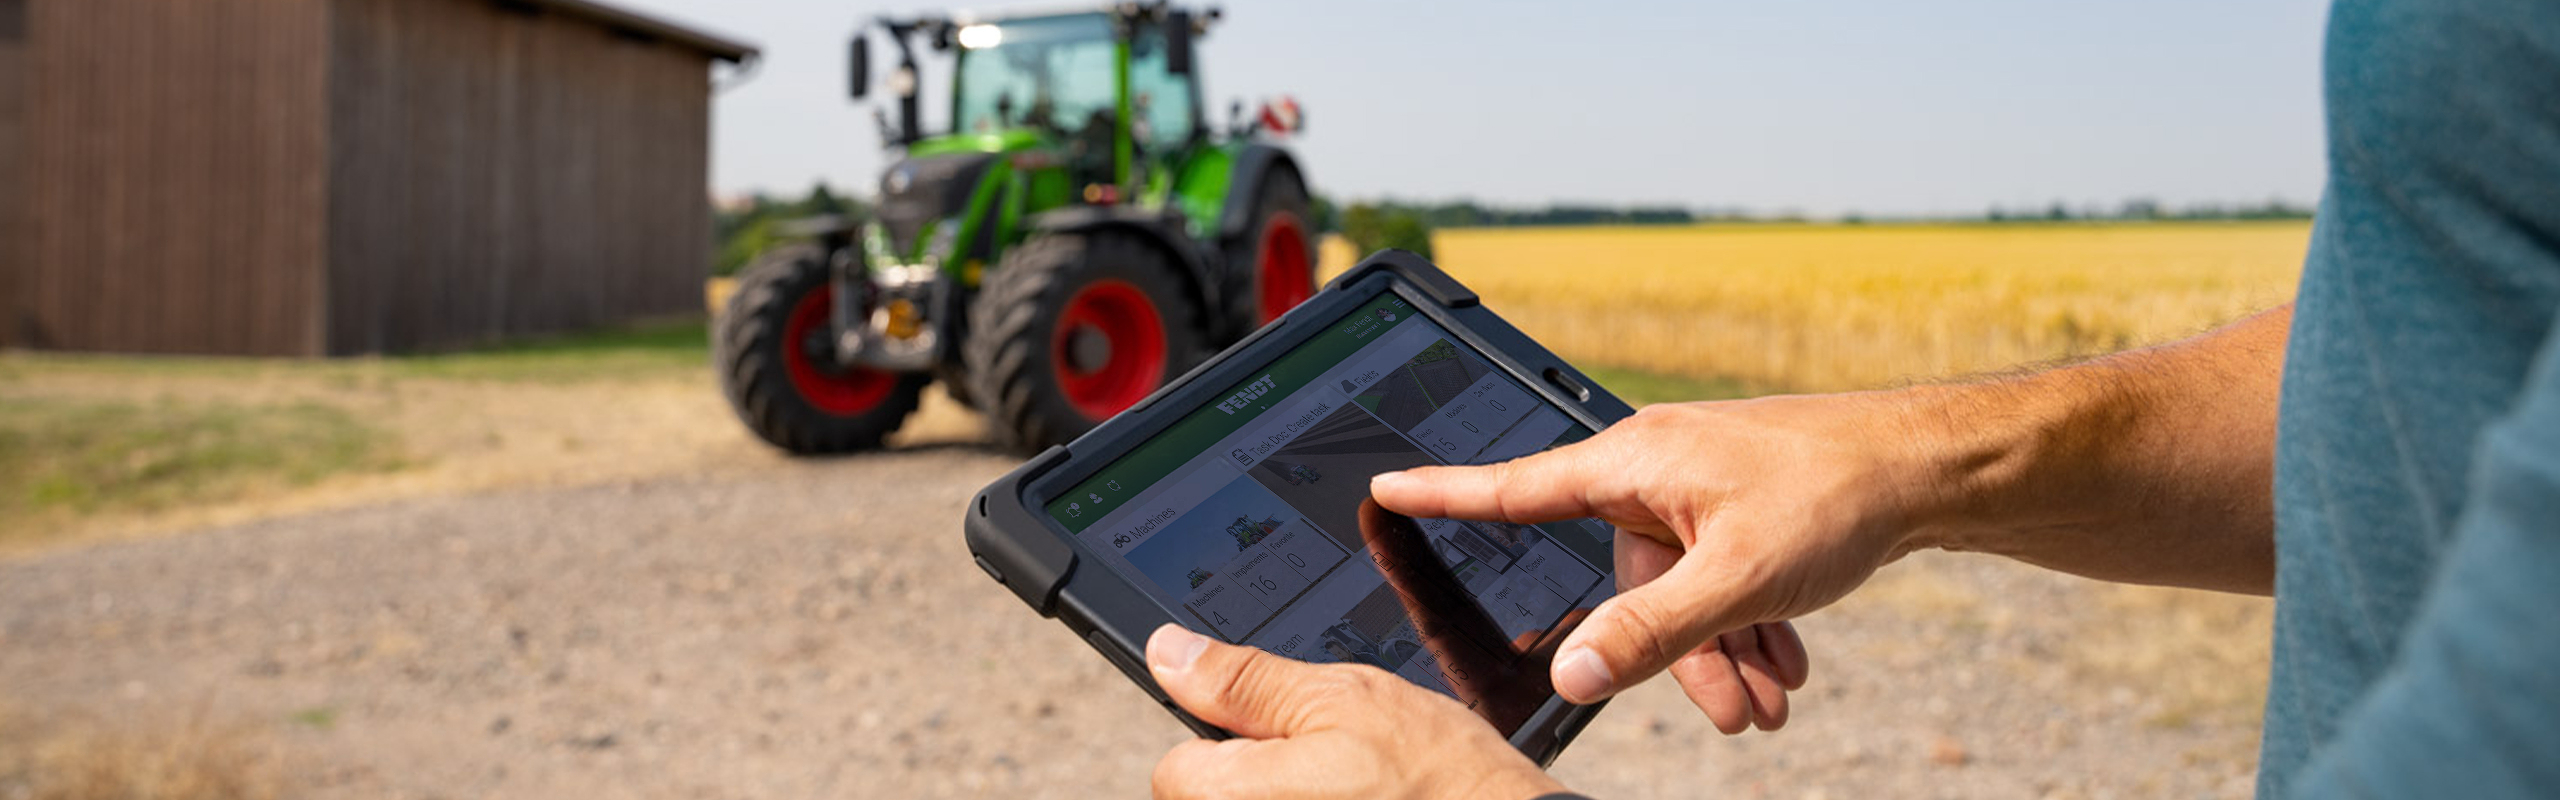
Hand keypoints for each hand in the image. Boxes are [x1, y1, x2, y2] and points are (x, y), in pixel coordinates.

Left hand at [1145, 624, 1565, 799]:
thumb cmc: (1440, 780)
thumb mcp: (1342, 698)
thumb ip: (1245, 680)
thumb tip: (1169, 653)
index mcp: (1230, 799)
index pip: (1176, 768)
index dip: (1232, 741)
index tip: (1285, 742)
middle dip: (1265, 780)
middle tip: (1337, 771)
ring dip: (1300, 799)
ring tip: (1363, 795)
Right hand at [1373, 394, 1943, 724]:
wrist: (1928, 466)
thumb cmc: (1832, 492)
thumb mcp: (1736, 579)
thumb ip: (1647, 633)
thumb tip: (1571, 675)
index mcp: (1630, 463)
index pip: (1513, 486)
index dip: (1443, 493)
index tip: (1384, 487)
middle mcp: (1654, 469)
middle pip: (1624, 582)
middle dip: (1671, 656)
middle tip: (1732, 719)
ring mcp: (1699, 488)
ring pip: (1679, 591)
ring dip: (1722, 655)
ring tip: (1770, 708)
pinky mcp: (1739, 505)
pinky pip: (1719, 580)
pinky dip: (1749, 628)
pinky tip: (1789, 670)